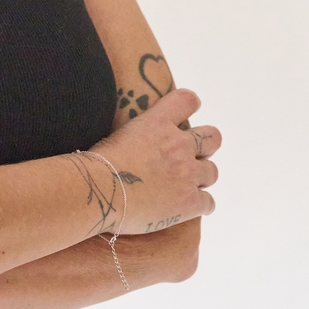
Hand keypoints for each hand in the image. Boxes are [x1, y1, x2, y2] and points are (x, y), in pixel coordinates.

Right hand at [90, 88, 220, 234]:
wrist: (98, 190)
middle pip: (212, 137)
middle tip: (188, 157)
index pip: (187, 101)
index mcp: (157, 123)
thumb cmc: (96, 164)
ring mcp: (187, 173)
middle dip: (205, 146)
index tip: (184, 117)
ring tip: (182, 186)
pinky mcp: (190, 202)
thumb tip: (135, 141)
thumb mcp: (115, 135)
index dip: (189, 106)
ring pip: (212, 172)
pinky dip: (198, 205)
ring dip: (200, 177)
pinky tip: (184, 208)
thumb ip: (136, 134)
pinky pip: (208, 202)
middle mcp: (178, 145)